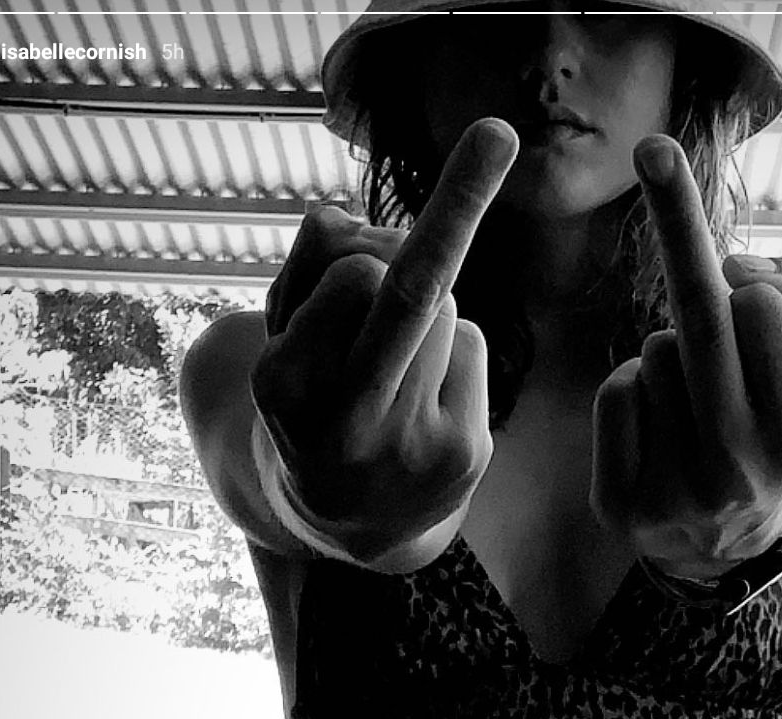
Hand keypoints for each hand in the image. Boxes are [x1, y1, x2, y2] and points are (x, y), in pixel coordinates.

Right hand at [251, 119, 517, 563]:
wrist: (353, 522)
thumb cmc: (314, 402)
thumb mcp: (285, 336)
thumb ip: (307, 268)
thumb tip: (348, 227)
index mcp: (284, 390)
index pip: (351, 281)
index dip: (366, 247)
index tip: (440, 164)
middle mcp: (346, 426)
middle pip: (410, 292)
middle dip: (453, 213)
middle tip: (496, 133)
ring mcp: (411, 449)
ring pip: (444, 311)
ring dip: (425, 307)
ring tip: (391, 362)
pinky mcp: (465, 457)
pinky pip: (469, 347)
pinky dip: (449, 353)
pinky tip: (425, 398)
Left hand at [590, 136, 781, 577]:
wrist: (728, 548)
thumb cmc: (772, 433)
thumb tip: (735, 270)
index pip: (758, 311)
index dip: (750, 294)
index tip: (741, 273)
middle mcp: (738, 469)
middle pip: (697, 319)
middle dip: (676, 219)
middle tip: (653, 150)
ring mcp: (676, 493)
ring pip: (654, 351)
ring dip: (668, 354)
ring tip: (693, 402)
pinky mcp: (621, 507)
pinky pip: (614, 392)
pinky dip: (630, 390)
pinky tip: (656, 427)